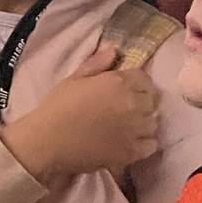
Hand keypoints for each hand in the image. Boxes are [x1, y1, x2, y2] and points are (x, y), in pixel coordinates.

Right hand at [0, 44, 160, 184]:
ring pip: (153, 123)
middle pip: (151, 101)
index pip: (144, 78)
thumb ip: (96, 63)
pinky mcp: (132, 152)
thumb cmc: (57, 107)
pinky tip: (131, 143)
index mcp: (118, 82)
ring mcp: (134, 129)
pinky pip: (151, 145)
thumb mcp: (73, 79)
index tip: (127, 90)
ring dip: (144, 123)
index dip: (137, 83)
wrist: (48, 142)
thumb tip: (113, 50)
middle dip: (141, 102)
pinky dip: (145, 143)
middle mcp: (132, 104)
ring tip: (128, 127)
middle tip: (126, 110)